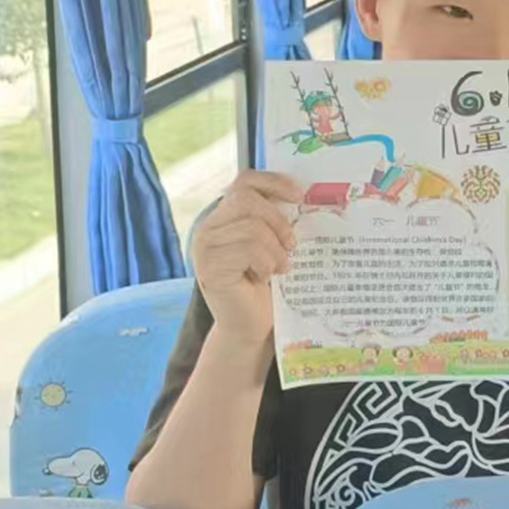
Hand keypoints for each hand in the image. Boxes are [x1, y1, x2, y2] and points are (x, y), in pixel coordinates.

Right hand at [189, 172, 303, 347]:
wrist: (252, 326)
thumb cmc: (266, 286)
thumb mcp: (273, 245)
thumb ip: (275, 221)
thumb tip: (304, 195)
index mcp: (224, 217)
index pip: (244, 181)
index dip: (273, 182)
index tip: (299, 195)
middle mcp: (208, 228)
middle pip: (246, 199)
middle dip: (277, 220)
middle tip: (292, 245)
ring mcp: (205, 247)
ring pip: (250, 227)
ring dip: (275, 248)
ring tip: (279, 267)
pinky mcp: (210, 268)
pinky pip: (247, 249)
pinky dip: (266, 262)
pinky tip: (266, 276)